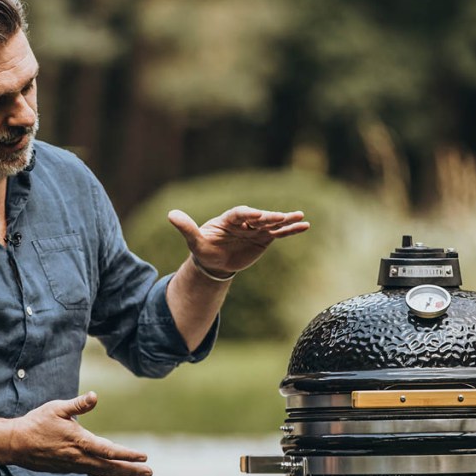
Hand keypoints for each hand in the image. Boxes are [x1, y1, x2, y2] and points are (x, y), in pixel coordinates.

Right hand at [9, 392, 151, 475]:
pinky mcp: (68, 468)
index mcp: (79, 442)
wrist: (15, 444)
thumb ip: (77, 404)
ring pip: (102, 471)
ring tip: (138, 473)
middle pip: (110, 467)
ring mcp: (73, 466)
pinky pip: (92, 472)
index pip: (109, 451)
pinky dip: (106, 472)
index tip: (143, 456)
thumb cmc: (36, 423)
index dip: (128, 455)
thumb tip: (95, 395)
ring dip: (121, 472)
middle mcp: (79, 458)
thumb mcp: (56, 408)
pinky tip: (113, 471)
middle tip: (149, 472)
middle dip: (131, 470)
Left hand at [167, 205, 308, 275]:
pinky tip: (305, 226)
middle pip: (259, 217)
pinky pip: (279, 233)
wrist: (214, 262)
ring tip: (301, 216)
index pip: (239, 213)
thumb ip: (186, 228)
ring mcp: (256, 229)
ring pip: (272, 223)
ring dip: (286, 220)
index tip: (256, 215)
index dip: (247, 214)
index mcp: (228, 219)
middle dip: (269, 217)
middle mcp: (244, 221)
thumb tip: (170, 214)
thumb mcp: (194, 241)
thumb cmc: (204, 249)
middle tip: (280, 216)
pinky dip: (291, 230)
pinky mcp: (264, 238)